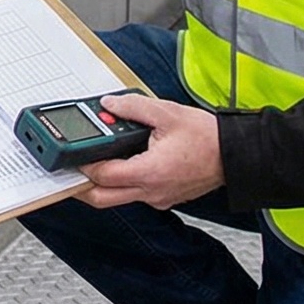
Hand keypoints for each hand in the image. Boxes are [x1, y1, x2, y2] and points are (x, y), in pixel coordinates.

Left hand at [74, 94, 223, 209]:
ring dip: (102, 184)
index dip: (83, 163)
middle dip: (80, 186)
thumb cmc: (207, 138)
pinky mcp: (164, 197)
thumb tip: (108, 105)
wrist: (235, 155)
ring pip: (118, 199)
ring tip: (94, 161)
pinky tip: (123, 163)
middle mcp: (150, 191)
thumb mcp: (167, 113)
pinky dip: (123, 183)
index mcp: (148, 172)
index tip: (72, 152)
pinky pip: (135, 195)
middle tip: (69, 170)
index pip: (101, 175)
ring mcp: (158, 198)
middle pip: (101, 198)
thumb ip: (132, 107)